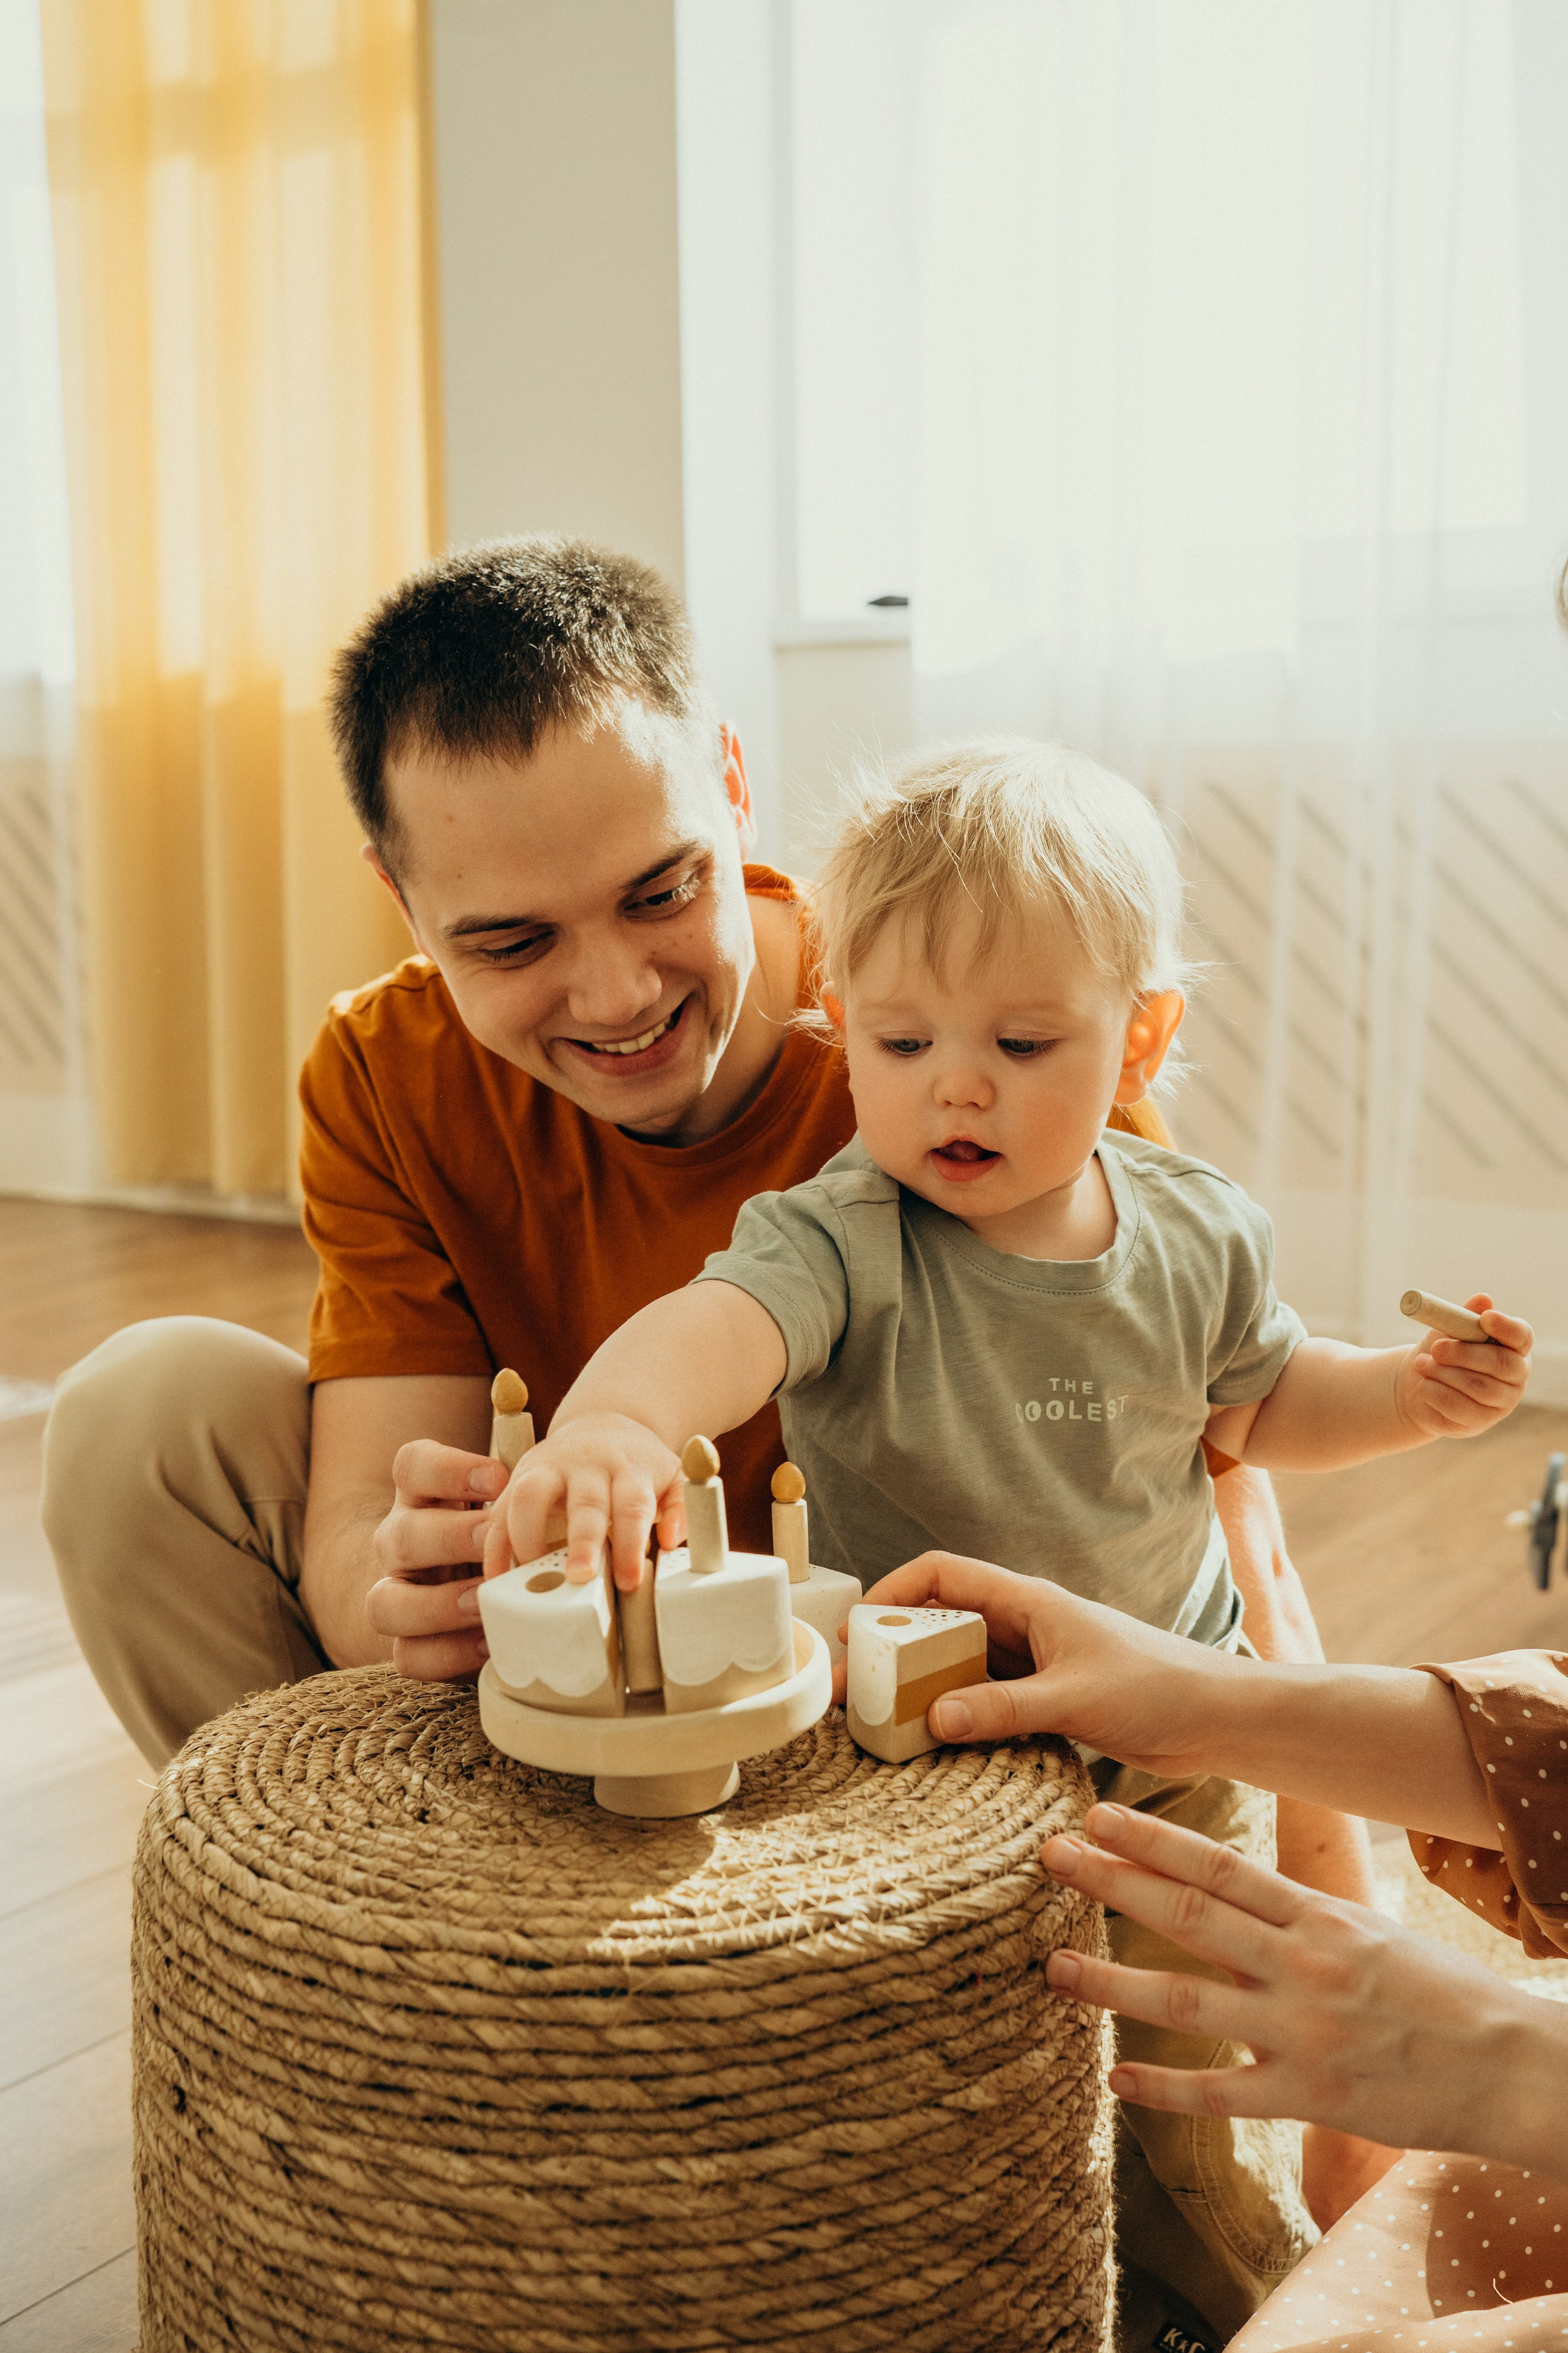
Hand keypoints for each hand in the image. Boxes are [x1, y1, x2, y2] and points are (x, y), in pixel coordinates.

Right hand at [363, 1439, 507, 1680]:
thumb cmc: (514, 1534)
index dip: (448, 1469)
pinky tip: (488, 1642)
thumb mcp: (516, 1507)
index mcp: (422, 1497)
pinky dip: (448, 1652)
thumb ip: (521, 1499)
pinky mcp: (409, 1644)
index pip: (412, 1466)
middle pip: (398, 1536)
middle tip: (493, 1541)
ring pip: (383, 1603)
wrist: (502, 1588)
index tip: (499, 1479)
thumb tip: (551, 1497)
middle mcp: (401, 1543)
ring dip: (437, 1605)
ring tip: (482, 1602)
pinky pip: (408, 1655)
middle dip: (449, 1539)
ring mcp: (397, 1596)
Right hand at [485, 1412, 684, 1592]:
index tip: (629, 1581)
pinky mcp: (518, 1478)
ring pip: (528, 1495)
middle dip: (581, 1541)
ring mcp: (547, 1467)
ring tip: (530, 1583)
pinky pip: (499, 1511)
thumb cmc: (640, 1466)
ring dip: (525, 1539)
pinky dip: (494, 1546)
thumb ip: (681, 1508)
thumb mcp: (673, 1478)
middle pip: (583, 1501)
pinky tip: (496, 1578)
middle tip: (580, 1579)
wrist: (602, 1425)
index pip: (633, 1506)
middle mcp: (586, 1465)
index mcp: (629, 1468)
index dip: (630, 1543)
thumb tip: (671, 1540)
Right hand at [828, 1551, 1220, 1771]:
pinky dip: (954, 1717)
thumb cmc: (1158, 1687)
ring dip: (921, 1688)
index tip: (859, 1627)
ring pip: (958, 1666)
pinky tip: (932, 1745)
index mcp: (1028, 1601)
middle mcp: (1024, 1626)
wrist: (1215, 1719)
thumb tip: (932, 1717)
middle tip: (853, 1691)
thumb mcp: (1074, 1696)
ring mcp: (1033, 1664)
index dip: (894, 1591)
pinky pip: (983, 1701)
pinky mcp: (1045, 1699)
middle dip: (893, 1651)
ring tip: (880, 1723)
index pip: (943, 1574)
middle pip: (940, 1624)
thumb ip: (1004, 1708)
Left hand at [1041, 1801, 1563, 2167]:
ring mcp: (1303, 2032)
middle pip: (1190, 1913)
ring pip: (1188, 2000)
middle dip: (1114, 1881)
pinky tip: (1117, 2077)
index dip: (1154, 1837)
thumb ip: (1300, 1917)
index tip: (1098, 1814)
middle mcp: (1303, 1964)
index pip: (1220, 1865)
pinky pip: (1222, 2094)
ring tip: (1055, 1966)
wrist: (1512, 2065)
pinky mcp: (1311, 2096)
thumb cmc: (1441, 1993)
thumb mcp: (1371, 1931)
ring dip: (1113, 1981)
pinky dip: (1165, 2086)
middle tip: (1051, 1854)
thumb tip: (1235, 1890)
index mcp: (1320, 1916)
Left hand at [1397, 1293, 1531, 1438]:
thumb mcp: (1448, 1329)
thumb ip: (1464, 1316)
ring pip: (1480, 1387)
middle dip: (1465, 1354)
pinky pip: (1462, 1408)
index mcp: (1513, 1347)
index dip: (1507, 1327)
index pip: (1522, 1336)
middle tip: (1436, 1348)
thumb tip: (1483, 1299)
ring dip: (1445, 1373)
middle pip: (1502, 1364)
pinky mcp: (1482, 1421)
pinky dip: (1437, 1392)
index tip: (1485, 1318)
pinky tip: (1423, 1384)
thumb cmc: (1441, 1351)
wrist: (1419, 1384)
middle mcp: (1515, 1375)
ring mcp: (1502, 1402)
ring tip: (1421, 1364)